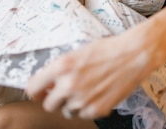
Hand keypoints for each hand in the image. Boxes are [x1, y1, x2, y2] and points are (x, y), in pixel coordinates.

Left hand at [26, 31, 150, 119]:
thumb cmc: (105, 50)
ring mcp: (82, 99)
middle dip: (54, 99)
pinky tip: (96, 94)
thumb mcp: (75, 53)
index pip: (33, 87)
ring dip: (72, 104)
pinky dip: (87, 108)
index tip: (39, 93)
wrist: (132, 55)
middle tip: (64, 92)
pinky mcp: (96, 109)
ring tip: (86, 89)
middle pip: (48, 105)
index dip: (35, 92)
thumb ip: (59, 70)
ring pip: (66, 111)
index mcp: (61, 66)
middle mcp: (69, 84)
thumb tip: (47, 85)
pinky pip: (82, 115)